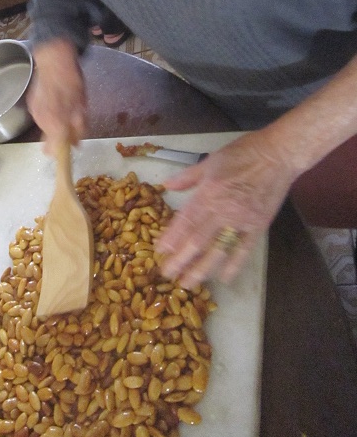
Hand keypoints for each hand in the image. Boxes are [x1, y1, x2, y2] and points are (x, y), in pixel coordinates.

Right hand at [27, 38, 86, 154]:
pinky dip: (50, 115)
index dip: (62, 154)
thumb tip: (77, 144)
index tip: (68, 154)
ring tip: (67, 112)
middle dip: (62, 137)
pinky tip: (57, 104)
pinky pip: (42, 116)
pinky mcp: (31, 104)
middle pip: (50, 139)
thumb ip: (79, 125)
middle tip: (74, 128)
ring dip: (56, 125)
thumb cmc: (71, 81)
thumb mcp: (81, 104)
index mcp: (55, 121)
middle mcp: (42, 120)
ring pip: (46, 127)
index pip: (56, 148)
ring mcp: (34, 112)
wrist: (53, 58)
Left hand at [154, 131, 301, 287]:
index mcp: (209, 192)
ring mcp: (242, 220)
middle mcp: (223, 210)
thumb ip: (188, 176)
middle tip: (168, 275)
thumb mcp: (210, 160)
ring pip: (218, 249)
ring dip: (202, 268)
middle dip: (181, 260)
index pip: (185, 221)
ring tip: (188, 283)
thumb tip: (167, 185)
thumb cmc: (242, 153)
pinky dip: (233, 265)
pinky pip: (244, 249)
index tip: (159, 252)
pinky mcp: (258, 226)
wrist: (277, 154)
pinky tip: (222, 278)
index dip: (172, 238)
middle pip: (198, 240)